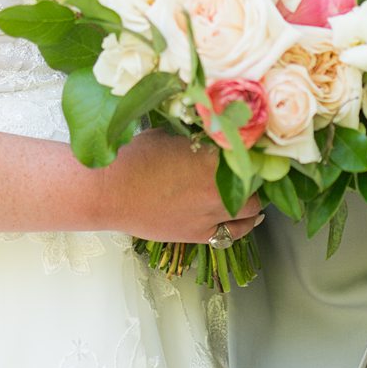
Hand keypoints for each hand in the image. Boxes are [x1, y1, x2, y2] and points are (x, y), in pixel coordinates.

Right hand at [92, 129, 264, 243]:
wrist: (109, 191)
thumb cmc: (134, 156)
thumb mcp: (169, 134)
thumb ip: (197, 137)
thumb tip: (213, 133)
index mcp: (212, 156)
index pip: (250, 150)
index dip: (256, 145)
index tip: (256, 139)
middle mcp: (218, 186)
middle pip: (256, 179)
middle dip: (257, 170)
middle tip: (252, 162)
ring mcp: (211, 214)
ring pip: (251, 207)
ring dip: (253, 195)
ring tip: (251, 186)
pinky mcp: (199, 234)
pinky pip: (234, 232)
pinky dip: (245, 223)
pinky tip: (249, 215)